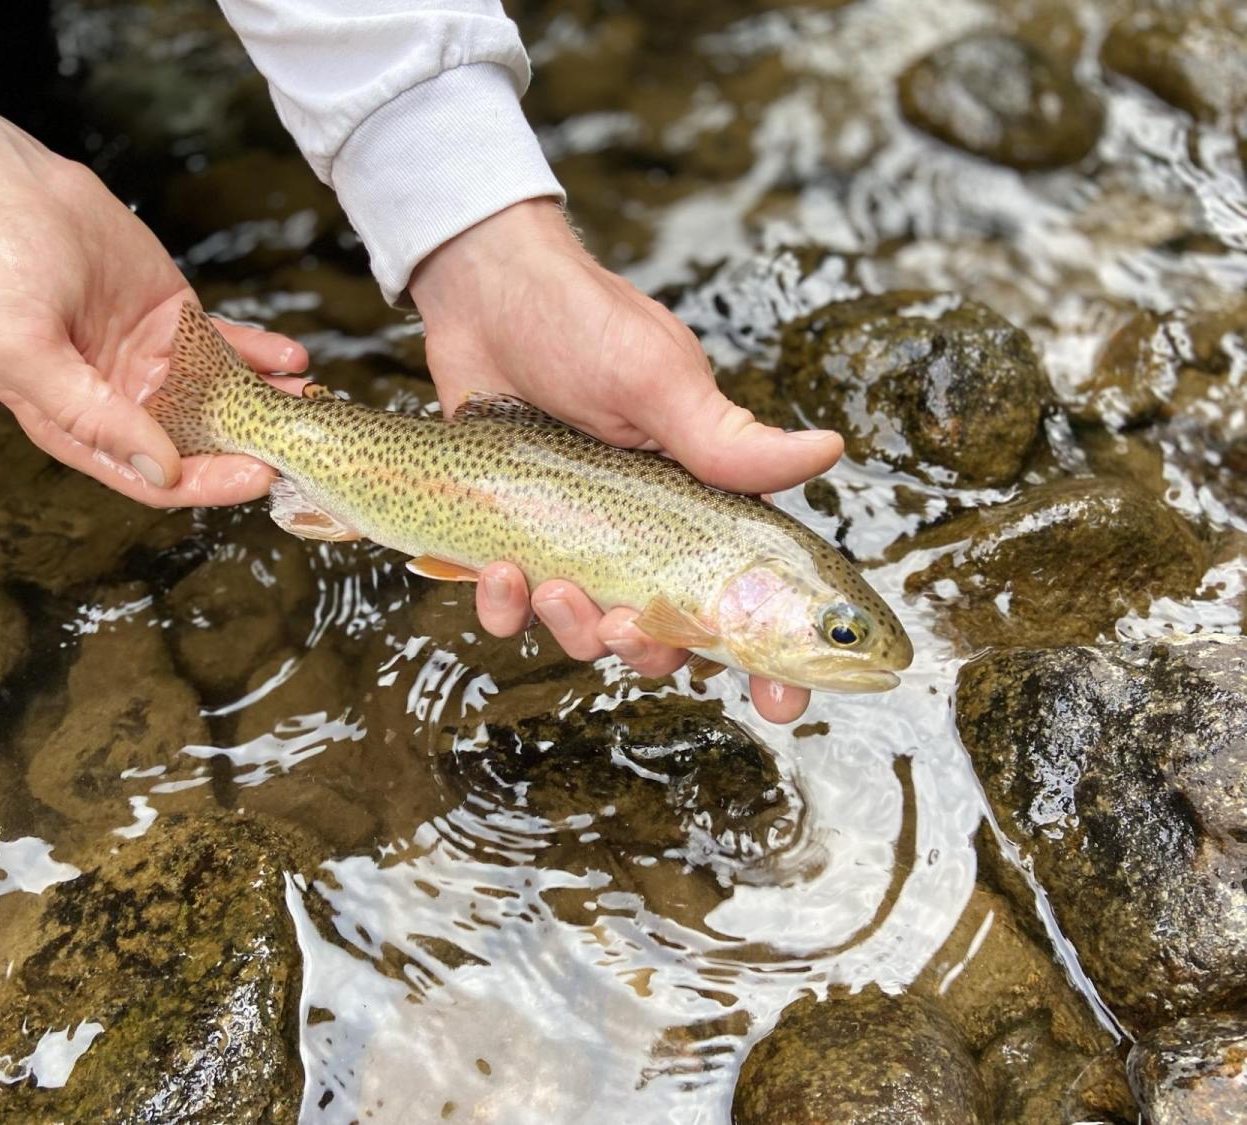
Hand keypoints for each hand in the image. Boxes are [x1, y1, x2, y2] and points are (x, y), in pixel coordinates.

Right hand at [0, 43, 307, 507]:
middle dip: (248, 446)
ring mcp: (150, 359)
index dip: (206, 483)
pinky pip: (225, 348)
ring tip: (308, 400)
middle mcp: (119, 401)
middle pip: (196, 444)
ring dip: (264, 404)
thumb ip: (92, 417)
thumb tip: (159, 468)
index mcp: (77, 424)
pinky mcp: (173, 318)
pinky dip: (259, 355)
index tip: (256, 477)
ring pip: (219, 398)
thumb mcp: (24, 352)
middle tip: (299, 442)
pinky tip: (290, 358)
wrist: (2, 184)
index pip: (153, 475)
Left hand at [409, 201, 844, 722]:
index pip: (753, 595)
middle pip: (670, 634)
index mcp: (702, 501)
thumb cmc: (581, 324)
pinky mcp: (518, 536)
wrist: (483, 294)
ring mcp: (580, 539)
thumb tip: (830, 451)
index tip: (780, 710)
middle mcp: (647, 531)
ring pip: (591, 630)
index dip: (773, 661)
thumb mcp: (656, 380)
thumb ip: (726, 437)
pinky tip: (497, 572)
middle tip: (626, 627)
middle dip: (650, 650)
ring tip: (547, 585)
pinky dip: (504, 605)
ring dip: (573, 631)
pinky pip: (516, 605)